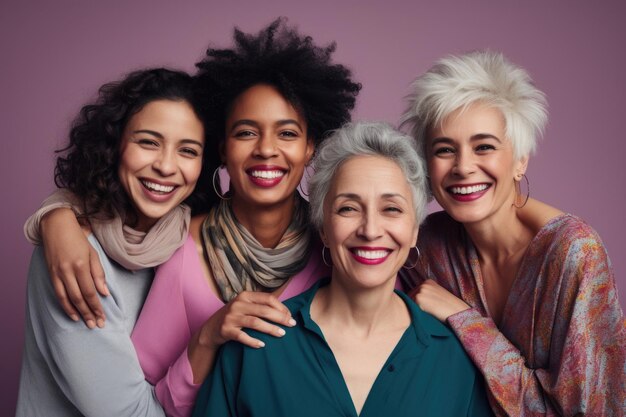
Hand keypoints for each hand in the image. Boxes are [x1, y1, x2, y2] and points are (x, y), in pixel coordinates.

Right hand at [41, 208, 107, 328]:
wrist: (56, 227)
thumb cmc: (78, 239)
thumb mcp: (93, 253)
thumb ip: (98, 273)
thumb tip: (104, 293)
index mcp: (81, 265)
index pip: (91, 291)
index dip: (97, 306)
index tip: (103, 317)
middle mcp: (68, 271)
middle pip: (79, 298)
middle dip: (89, 313)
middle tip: (97, 325)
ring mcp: (58, 273)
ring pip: (68, 298)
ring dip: (77, 313)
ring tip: (86, 323)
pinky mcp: (51, 274)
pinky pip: (58, 294)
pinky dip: (65, 306)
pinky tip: (72, 314)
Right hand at [198, 291, 295, 348]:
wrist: (211, 329)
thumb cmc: (235, 316)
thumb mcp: (245, 306)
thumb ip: (261, 305)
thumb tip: (286, 311)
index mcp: (245, 296)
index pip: (268, 299)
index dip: (281, 307)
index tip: (290, 316)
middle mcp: (238, 304)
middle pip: (264, 310)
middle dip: (280, 318)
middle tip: (291, 325)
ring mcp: (231, 317)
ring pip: (255, 322)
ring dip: (270, 329)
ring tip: (282, 334)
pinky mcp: (226, 330)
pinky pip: (242, 336)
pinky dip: (253, 341)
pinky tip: (262, 345)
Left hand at [412, 279, 469, 321]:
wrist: (458, 312)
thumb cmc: (449, 307)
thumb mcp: (438, 295)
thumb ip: (428, 294)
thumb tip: (413, 301)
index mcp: (428, 282)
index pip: (414, 293)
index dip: (417, 303)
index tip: (427, 309)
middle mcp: (423, 284)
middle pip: (410, 297)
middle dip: (415, 306)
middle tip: (427, 312)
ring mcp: (421, 290)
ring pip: (410, 303)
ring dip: (415, 310)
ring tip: (428, 314)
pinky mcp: (419, 299)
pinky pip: (412, 308)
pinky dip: (417, 313)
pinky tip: (427, 315)